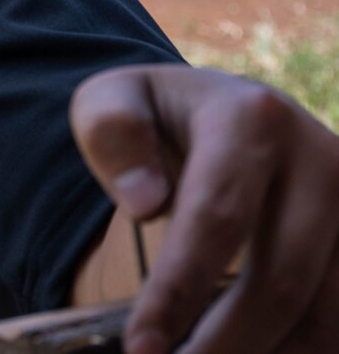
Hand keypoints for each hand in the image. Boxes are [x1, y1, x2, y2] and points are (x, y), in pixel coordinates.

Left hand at [71, 64, 338, 353]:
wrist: (230, 112)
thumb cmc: (159, 116)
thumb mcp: (113, 99)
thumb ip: (112, 133)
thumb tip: (144, 202)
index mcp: (253, 119)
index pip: (216, 219)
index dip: (177, 291)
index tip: (141, 347)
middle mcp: (321, 161)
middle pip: (280, 281)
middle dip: (223, 346)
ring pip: (322, 318)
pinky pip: (337, 324)